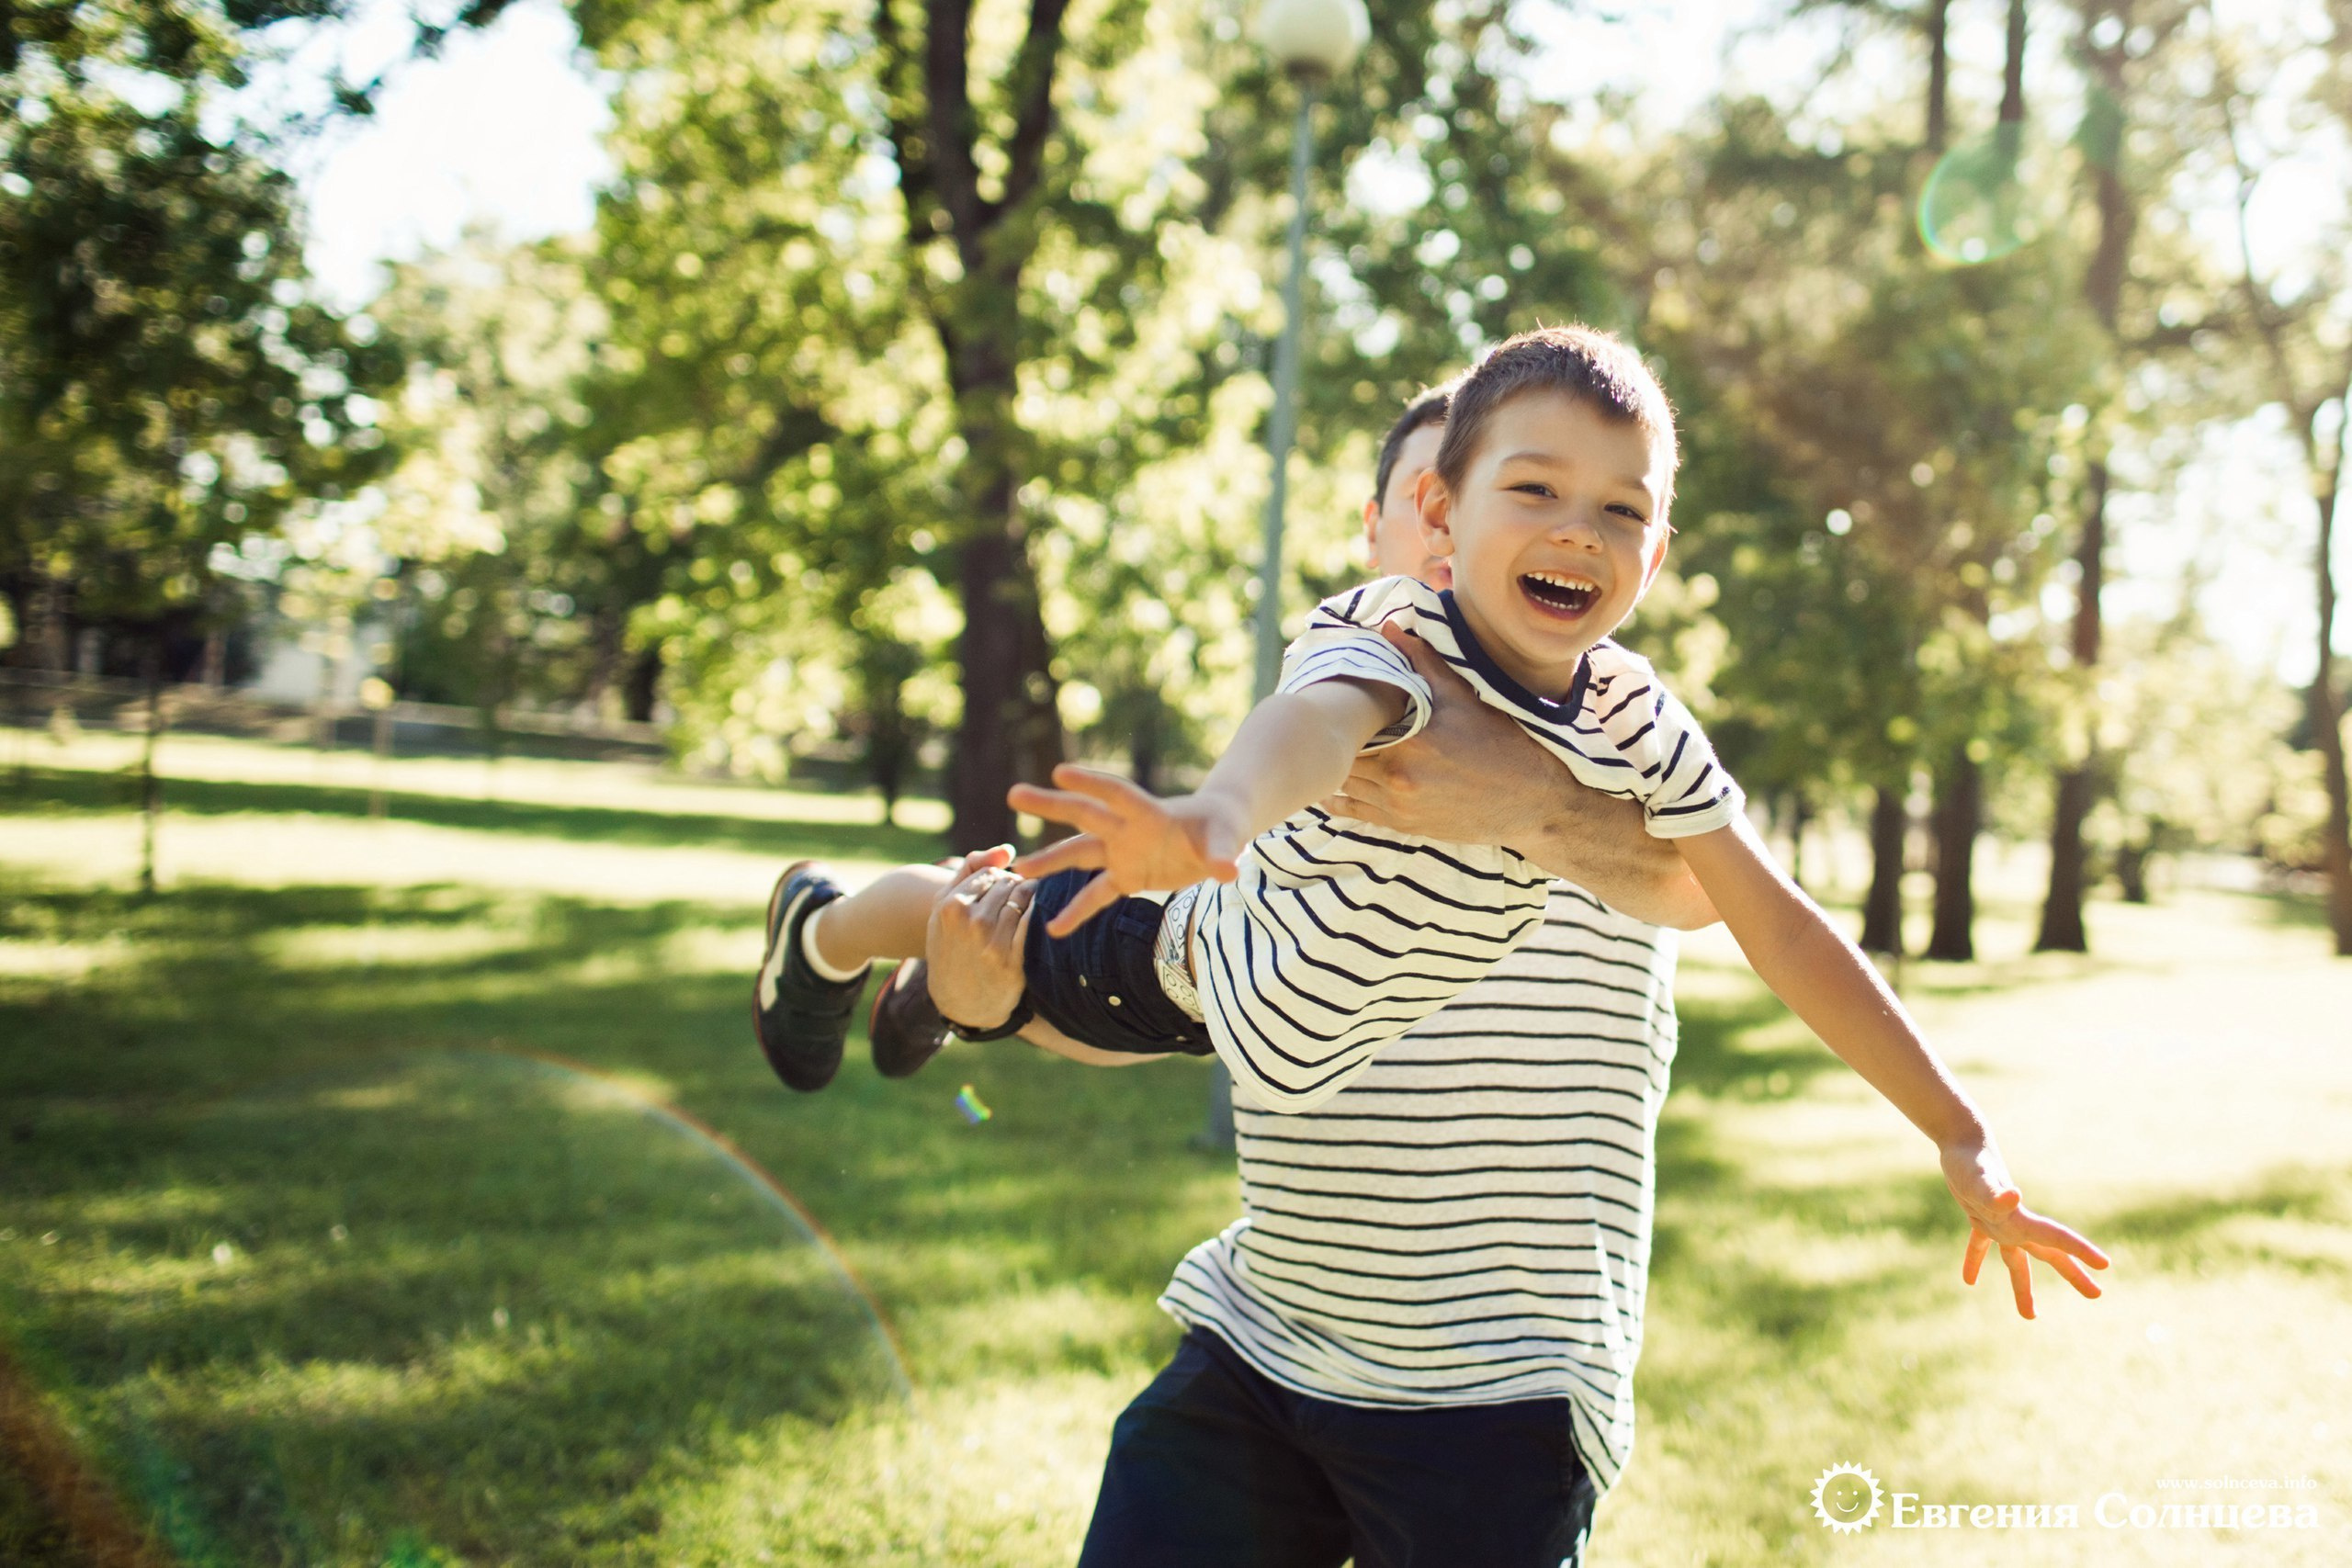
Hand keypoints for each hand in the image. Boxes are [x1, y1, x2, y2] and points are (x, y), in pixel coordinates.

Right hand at [924, 847, 1037, 1029]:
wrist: (957, 998)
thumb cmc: (950, 945)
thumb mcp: (945, 907)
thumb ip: (971, 870)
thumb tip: (1008, 850)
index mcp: (951, 906)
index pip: (989, 873)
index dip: (1000, 878)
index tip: (1002, 888)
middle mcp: (971, 922)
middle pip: (1008, 884)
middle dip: (1016, 886)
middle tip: (1019, 895)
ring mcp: (992, 942)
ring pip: (1023, 899)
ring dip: (1030, 896)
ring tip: (1028, 904)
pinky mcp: (1011, 961)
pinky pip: (1033, 923)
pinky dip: (1037, 913)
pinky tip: (1036, 916)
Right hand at [1008, 765, 1249, 937]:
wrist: (1214, 836)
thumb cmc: (1220, 828)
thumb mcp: (1225, 838)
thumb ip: (1220, 854)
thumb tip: (1227, 871)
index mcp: (1149, 812)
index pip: (1116, 794)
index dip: (1091, 783)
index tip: (1059, 772)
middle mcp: (1128, 829)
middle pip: (1084, 814)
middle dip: (1051, 805)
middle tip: (1014, 794)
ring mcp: (1122, 852)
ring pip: (1079, 853)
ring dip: (1050, 860)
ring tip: (1020, 869)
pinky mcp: (1126, 876)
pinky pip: (1096, 896)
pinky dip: (1077, 912)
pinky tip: (1053, 930)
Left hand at [1324, 622, 1562, 845]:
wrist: (1530, 800)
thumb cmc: (1500, 743)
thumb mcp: (1463, 697)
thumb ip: (1423, 661)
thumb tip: (1389, 629)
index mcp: (1412, 741)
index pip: (1354, 722)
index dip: (1340, 708)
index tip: (1333, 696)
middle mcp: (1400, 776)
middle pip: (1345, 753)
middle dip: (1336, 736)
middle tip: (1324, 720)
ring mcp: (1399, 805)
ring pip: (1345, 782)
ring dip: (1336, 765)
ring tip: (1327, 747)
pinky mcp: (1402, 824)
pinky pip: (1355, 811)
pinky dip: (1338, 798)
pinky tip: (1330, 788)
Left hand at [1941, 1139, 2110, 1318]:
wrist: (1962, 1141)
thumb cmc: (1970, 1161)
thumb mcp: (1978, 1179)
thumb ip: (1994, 1191)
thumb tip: (2013, 1197)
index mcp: (2020, 1219)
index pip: (2055, 1239)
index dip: (2080, 1252)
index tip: (2106, 1265)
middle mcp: (2015, 1223)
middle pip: (2049, 1253)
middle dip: (2072, 1274)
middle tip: (2097, 1294)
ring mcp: (1999, 1221)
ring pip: (2017, 1260)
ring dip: (2023, 1285)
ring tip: (2031, 1316)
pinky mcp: (1979, 1215)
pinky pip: (1980, 1244)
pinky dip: (1975, 1260)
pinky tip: (1969, 1280)